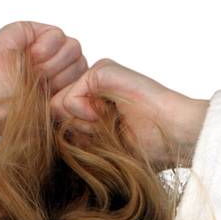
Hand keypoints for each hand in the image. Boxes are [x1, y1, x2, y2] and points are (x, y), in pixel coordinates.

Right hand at [0, 22, 87, 154]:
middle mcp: (49, 65)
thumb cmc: (11, 116)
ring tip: (35, 71)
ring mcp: (39, 47)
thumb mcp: (49, 115)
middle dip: (64, 75)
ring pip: (73, 47)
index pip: (85, 77)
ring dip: (55, 63)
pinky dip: (48, 47)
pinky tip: (32, 57)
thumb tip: (92, 86)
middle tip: (42, 84)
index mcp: (56, 85)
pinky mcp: (28, 31)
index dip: (73, 88)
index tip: (52, 99)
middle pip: (81, 61)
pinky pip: (56, 34)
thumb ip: (72, 99)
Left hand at [47, 58, 208, 169]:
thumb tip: (46, 123)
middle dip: (76, 131)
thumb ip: (73, 133)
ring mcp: (96, 77)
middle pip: (55, 113)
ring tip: (111, 123)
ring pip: (60, 104)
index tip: (98, 141)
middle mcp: (92, 87)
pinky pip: (71, 96)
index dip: (70, 137)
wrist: (174, 136)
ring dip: (83, 124)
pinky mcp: (102, 71)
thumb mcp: (100, 145)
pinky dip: (86, 113)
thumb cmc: (144, 148)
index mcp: (92, 104)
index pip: (57, 120)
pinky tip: (110, 114)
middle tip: (107, 132)